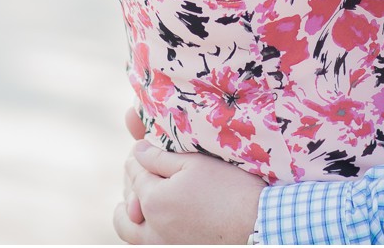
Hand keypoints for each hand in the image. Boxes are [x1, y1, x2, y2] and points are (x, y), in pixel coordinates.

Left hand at [114, 141, 263, 244]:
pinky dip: (146, 231)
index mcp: (153, 201)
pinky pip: (148, 244)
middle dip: (130, 187)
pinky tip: (160, 219)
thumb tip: (137, 151)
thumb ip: (160, 157)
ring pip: (131, 234)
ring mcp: (163, 247)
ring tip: (139, 204)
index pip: (134, 171)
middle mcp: (151, 231)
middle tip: (141, 174)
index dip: (139, 154)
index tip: (146, 145)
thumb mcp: (196, 163)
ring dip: (131, 216)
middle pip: (124, 209)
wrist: (258, 225)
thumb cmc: (230, 190)